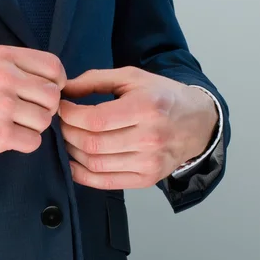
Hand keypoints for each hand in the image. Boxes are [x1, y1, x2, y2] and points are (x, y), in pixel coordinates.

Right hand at [0, 45, 65, 159]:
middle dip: (44, 108)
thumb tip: (50, 82)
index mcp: (2, 57)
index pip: (53, 66)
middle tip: (26, 114)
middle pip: (52, 96)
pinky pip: (33, 142)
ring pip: (45, 120)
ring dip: (33, 127)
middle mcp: (5, 78)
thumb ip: (13, 67)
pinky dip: (23, 143)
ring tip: (11, 126)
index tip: (46, 93)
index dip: (57, 83)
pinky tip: (5, 138)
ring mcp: (3, 106)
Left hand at [58, 67, 217, 189]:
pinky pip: (104, 182)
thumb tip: (63, 90)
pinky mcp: (146, 179)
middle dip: (67, 132)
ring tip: (69, 138)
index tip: (61, 107)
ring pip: (94, 164)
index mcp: (146, 107)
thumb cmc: (160, 96)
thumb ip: (95, 80)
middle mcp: (150, 137)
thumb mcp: (131, 77)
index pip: (95, 120)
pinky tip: (74, 160)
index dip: (69, 115)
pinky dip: (81, 174)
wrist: (197, 123)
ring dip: (71, 151)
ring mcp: (149, 162)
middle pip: (92, 143)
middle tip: (62, 123)